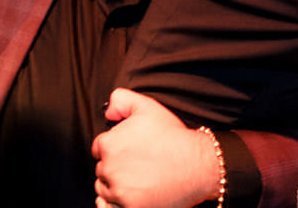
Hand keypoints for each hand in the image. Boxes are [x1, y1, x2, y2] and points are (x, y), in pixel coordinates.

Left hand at [90, 89, 218, 207]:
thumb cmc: (174, 138)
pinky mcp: (131, 207)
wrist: (199, 165)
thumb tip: (109, 113)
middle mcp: (110, 168)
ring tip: (139, 180)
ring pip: (106, 190)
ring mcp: (120, 191)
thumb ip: (120, 100)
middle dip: (115, 167)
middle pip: (102, 170)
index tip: (128, 152)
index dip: (114, 149)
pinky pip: (111, 207)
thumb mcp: (146, 106)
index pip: (99, 149)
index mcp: (109, 144)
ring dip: (117, 186)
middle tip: (137, 165)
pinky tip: (132, 195)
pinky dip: (118, 203)